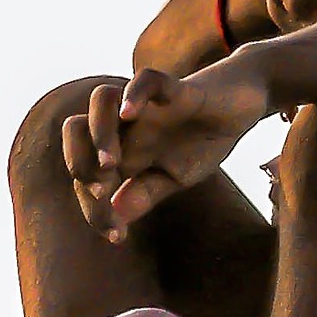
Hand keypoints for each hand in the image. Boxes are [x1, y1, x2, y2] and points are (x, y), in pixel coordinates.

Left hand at [62, 59, 270, 242]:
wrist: (241, 106)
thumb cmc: (200, 141)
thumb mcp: (174, 178)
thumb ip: (144, 194)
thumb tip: (114, 215)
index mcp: (120, 148)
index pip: (86, 173)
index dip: (94, 208)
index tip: (118, 236)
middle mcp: (125, 124)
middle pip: (75, 130)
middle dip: (80, 164)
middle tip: (103, 193)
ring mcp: (146, 104)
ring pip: (101, 99)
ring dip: (99, 133)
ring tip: (111, 163)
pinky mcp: (174, 88)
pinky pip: (146, 80)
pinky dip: (134, 94)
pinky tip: (130, 115)